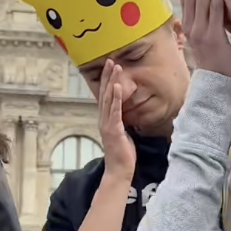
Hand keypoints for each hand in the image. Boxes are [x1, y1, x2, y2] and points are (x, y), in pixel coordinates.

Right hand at [99, 60, 135, 181]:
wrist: (119, 170)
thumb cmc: (123, 155)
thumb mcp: (123, 134)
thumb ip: (122, 123)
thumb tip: (126, 115)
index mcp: (106, 120)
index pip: (105, 97)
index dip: (106, 81)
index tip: (109, 67)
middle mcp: (104, 120)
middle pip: (104, 93)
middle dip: (107, 76)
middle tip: (110, 60)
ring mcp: (107, 124)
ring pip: (109, 99)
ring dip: (112, 82)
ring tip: (115, 67)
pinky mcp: (114, 130)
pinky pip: (115, 111)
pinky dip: (116, 98)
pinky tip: (117, 87)